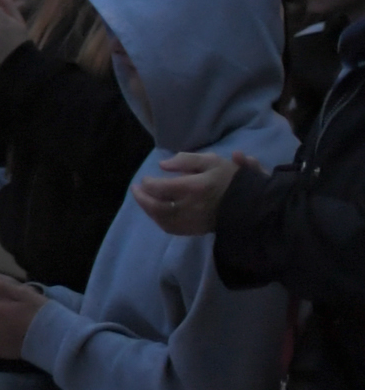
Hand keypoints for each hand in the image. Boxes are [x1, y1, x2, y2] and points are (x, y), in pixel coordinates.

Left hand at [133, 151, 252, 236]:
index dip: (148, 183)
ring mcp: (194, 221)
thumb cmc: (232, 179)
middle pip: (157, 206)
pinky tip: (157, 214)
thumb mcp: (212, 161)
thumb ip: (186, 160)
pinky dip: (160, 221)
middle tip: (135, 189)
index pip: (160, 188)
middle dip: (142, 198)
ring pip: (162, 220)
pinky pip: (172, 229)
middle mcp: (191, 206)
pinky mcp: (197, 230)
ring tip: (143, 200)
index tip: (146, 178)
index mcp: (195, 187)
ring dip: (149, 210)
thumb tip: (162, 165)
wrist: (253, 204)